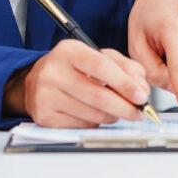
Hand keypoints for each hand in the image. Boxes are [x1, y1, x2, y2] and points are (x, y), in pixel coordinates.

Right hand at [7, 40, 150, 127]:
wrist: (36, 81)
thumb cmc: (71, 67)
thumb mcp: (96, 56)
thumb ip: (123, 66)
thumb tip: (141, 86)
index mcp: (69, 51)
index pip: (101, 66)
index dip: (125, 83)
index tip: (141, 95)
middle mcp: (54, 72)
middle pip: (98, 96)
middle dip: (126, 107)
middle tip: (140, 112)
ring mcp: (46, 95)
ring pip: (93, 114)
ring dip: (114, 116)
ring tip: (119, 111)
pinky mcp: (45, 116)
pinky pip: (82, 125)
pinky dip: (96, 123)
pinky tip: (96, 115)